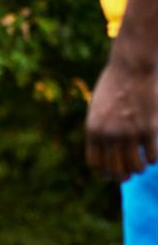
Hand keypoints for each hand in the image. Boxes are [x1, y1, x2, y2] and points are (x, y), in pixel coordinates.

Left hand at [85, 59, 157, 179]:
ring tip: (142, 165)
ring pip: (136, 167)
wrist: (131, 67)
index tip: (111, 174)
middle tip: (129, 175)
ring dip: (139, 169)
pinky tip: (153, 154)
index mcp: (93, 130)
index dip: (104, 173)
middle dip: (123, 176)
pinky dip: (153, 159)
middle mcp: (109, 135)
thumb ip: (99, 128)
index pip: (95, 164)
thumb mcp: (97, 107)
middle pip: (115, 170)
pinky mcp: (148, 129)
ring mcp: (129, 133)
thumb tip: (104, 149)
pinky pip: (152, 156)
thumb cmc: (114, 84)